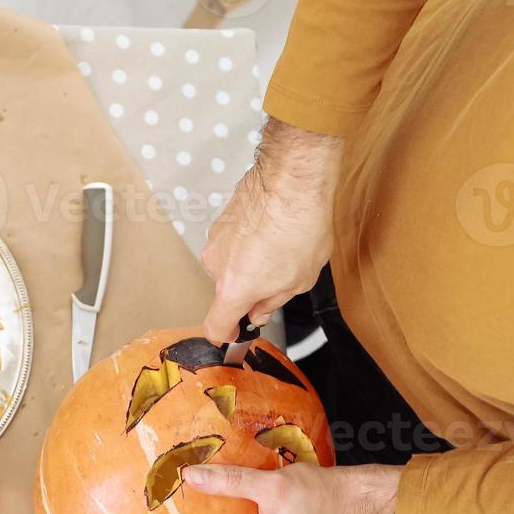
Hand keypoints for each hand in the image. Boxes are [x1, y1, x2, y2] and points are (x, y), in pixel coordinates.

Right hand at [202, 118, 342, 343]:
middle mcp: (216, 265)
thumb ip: (273, 301)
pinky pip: (232, 240)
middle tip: (277, 279)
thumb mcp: (299, 280)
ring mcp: (216, 239)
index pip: (214, 326)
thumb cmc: (300, 226)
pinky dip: (247, 241)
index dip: (225, 335)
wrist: (294, 178)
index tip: (236, 333)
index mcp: (234, 289)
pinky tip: (272, 230)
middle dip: (248, 290)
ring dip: (249, 263)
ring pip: (229, 264)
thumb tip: (260, 309)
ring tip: (280, 248)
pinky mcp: (221, 218)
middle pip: (226, 291)